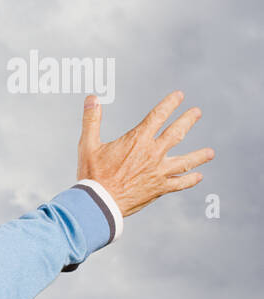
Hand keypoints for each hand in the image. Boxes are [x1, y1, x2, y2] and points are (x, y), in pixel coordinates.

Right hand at [76, 91, 214, 217]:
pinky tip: (198, 177)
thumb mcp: (87, 144)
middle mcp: (153, 153)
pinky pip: (180, 183)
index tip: (179, 95)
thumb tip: (91, 98)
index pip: (158, 116)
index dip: (169, 104)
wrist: (99, 202)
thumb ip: (91, 120)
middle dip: (188, 120)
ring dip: (199, 155)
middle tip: (197, 112)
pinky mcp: (159, 188)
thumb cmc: (92, 174)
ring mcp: (159, 172)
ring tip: (210, 153)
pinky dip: (190, 180)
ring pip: (185, 161)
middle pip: (176, 133)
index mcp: (137, 140)